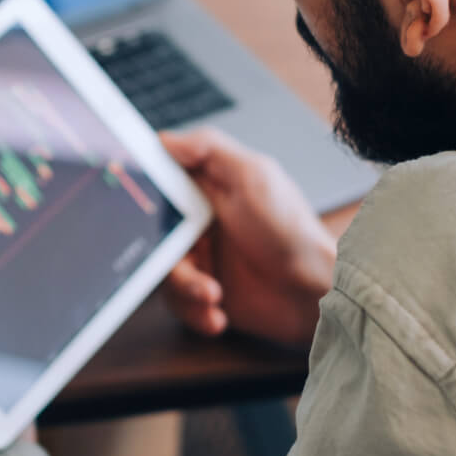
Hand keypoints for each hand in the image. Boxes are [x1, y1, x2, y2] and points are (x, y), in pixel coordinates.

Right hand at [161, 128, 335, 350]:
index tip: (138, 209)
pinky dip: (196, 312)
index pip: (158, 183)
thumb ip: (209, 149)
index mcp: (205, 186)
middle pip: (152, 235)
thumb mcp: (253, 176)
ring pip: (164, 273)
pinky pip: (180, 304)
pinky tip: (218, 315)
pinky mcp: (207, 292)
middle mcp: (199, 221)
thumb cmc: (292, 229)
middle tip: (187, 265)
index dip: (142, 194)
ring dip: (185, 289)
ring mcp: (203, 257)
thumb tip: (165, 139)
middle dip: (166, 257)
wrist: (318, 292)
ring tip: (212, 295)